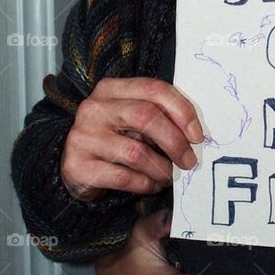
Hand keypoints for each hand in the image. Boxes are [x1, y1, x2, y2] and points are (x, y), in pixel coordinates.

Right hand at [61, 77, 201, 200]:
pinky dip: (145, 184)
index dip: (182, 111)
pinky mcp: (77, 165)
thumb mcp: (133, 120)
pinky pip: (124, 177)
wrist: (76, 167)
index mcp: (111, 89)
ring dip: (160, 169)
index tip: (197, 136)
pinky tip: (150, 184)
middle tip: (189, 161)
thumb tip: (193, 134)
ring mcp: (83, 136)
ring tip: (167, 176)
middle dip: (174, 142)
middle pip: (145, 116)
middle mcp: (94, 108)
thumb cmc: (114, 139)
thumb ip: (158, 116)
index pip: (154, 89)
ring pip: (137, 152)